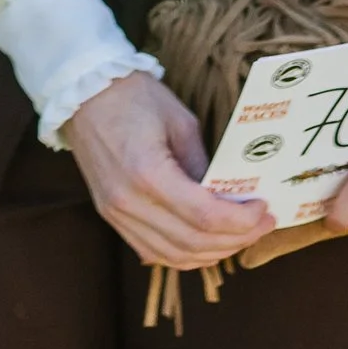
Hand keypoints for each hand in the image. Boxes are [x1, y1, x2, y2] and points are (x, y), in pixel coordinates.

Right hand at [62, 73, 271, 271]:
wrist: (82, 92)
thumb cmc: (133, 96)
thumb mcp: (181, 122)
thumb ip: (205, 165)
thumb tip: (231, 197)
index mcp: (147, 173)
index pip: (204, 216)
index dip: (242, 221)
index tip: (265, 210)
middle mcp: (128, 202)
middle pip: (192, 242)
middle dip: (236, 239)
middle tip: (263, 224)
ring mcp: (116, 213)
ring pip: (173, 256)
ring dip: (213, 252)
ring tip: (240, 236)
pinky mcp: (111, 216)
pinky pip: (152, 252)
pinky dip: (184, 255)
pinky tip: (206, 243)